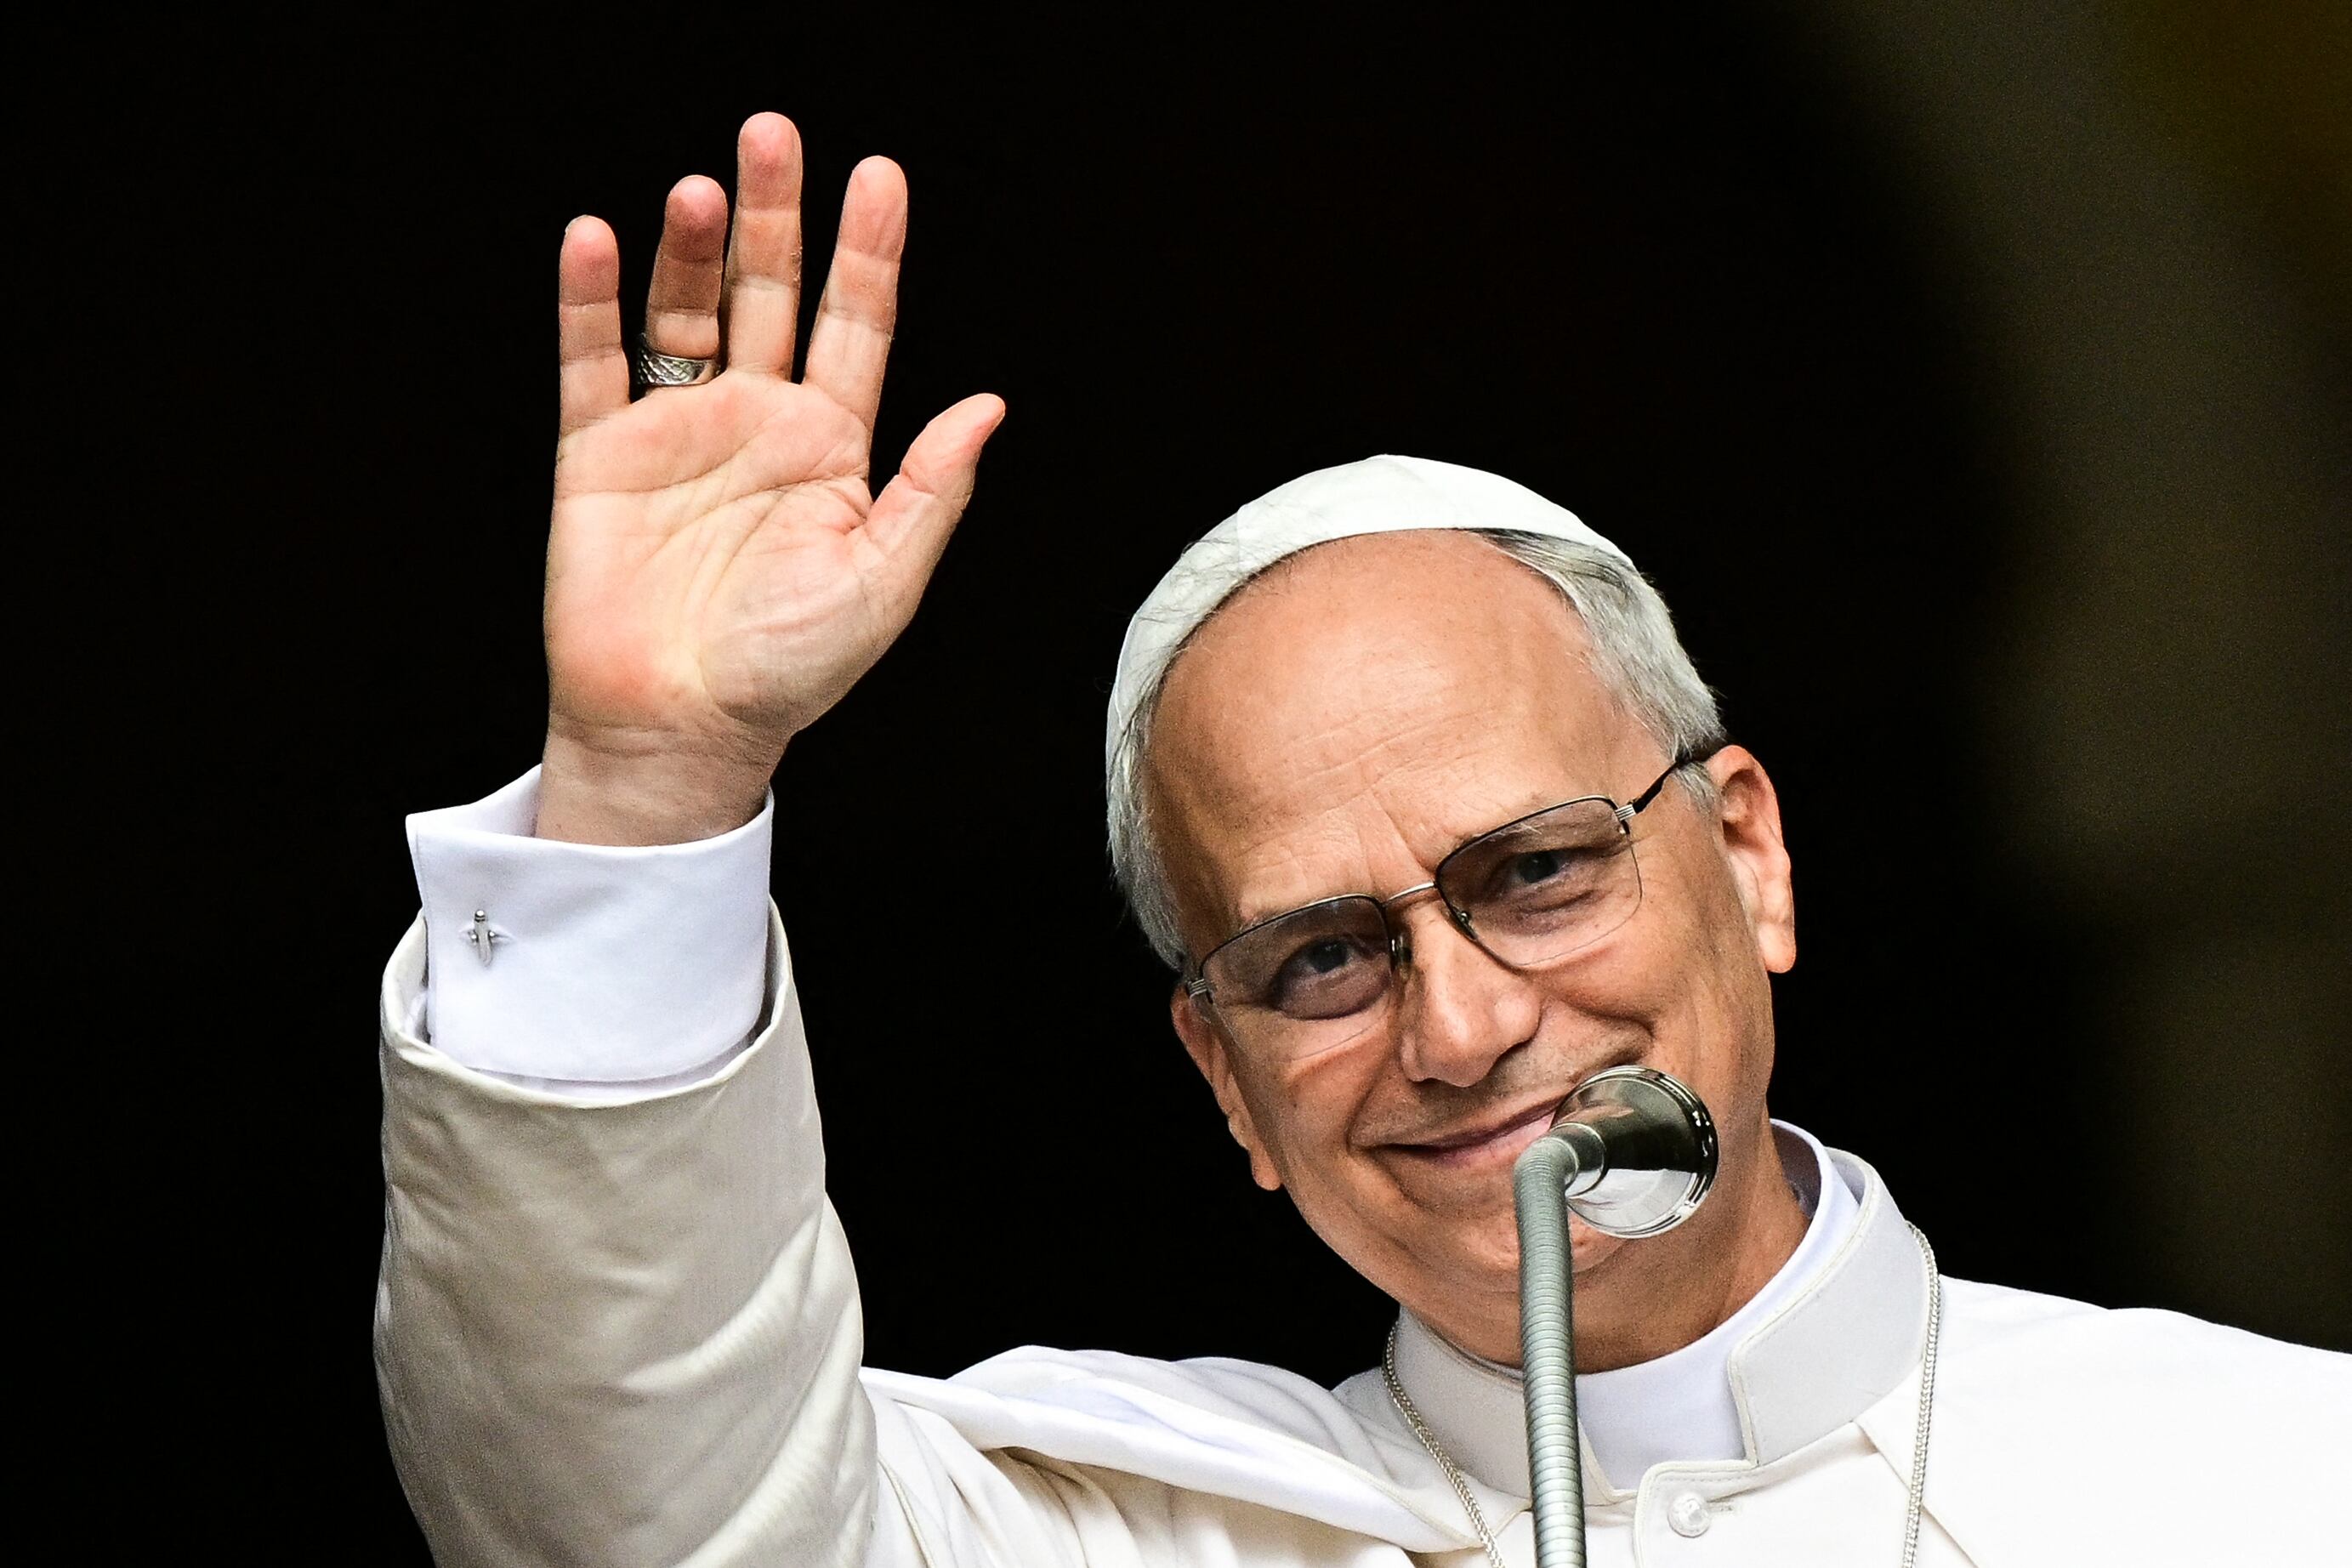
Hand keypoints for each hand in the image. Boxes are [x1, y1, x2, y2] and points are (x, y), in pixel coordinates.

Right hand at [538, 113, 1004, 844]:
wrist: (682, 726)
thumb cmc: (789, 670)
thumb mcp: (882, 583)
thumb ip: (931, 491)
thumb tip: (989, 405)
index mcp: (833, 447)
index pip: (855, 326)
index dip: (868, 253)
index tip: (879, 177)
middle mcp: (757, 423)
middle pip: (770, 294)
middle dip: (776, 216)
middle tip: (774, 134)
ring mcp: (678, 430)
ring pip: (685, 311)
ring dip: (692, 248)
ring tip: (700, 190)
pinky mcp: (599, 453)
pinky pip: (592, 361)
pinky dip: (589, 300)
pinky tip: (596, 241)